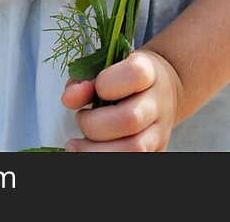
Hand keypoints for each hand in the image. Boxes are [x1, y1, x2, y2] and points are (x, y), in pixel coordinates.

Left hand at [61, 49, 182, 151]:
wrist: (160, 91)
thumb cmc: (125, 79)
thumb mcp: (106, 69)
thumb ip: (83, 81)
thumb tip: (69, 99)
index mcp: (148, 71)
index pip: (135, 74)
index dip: (107, 83)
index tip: (95, 88)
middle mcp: (158, 102)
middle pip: (130, 119)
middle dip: (94, 125)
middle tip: (81, 119)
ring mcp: (160, 130)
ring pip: (135, 149)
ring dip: (97, 151)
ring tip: (76, 146)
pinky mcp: (156, 150)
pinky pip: (134, 161)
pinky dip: (106, 159)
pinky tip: (90, 153)